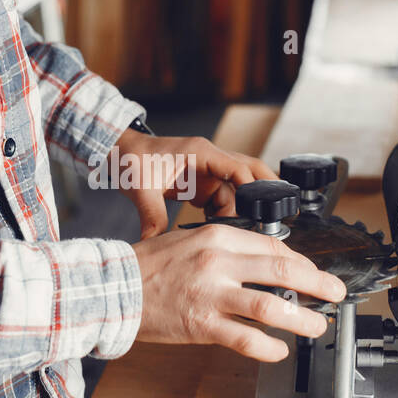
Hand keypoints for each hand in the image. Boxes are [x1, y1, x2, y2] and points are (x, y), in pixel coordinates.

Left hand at [112, 130, 275, 238]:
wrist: (120, 155)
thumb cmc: (130, 161)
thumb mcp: (140, 188)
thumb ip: (151, 216)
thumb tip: (154, 244)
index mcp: (200, 153)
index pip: (238, 167)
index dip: (252, 188)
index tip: (259, 212)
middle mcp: (209, 160)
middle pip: (250, 171)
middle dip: (266, 192)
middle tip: (277, 217)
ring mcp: (208, 172)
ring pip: (237, 190)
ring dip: (239, 210)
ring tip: (238, 233)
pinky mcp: (202, 185)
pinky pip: (224, 198)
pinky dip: (226, 214)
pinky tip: (219, 230)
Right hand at [130, 224, 346, 361]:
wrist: (114, 289)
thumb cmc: (149, 266)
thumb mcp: (190, 240)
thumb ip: (226, 249)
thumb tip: (264, 263)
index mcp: (217, 237)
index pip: (274, 248)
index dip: (303, 263)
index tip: (315, 274)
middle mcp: (218, 263)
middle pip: (283, 271)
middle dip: (318, 284)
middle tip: (335, 294)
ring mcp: (211, 295)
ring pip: (271, 306)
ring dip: (302, 319)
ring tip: (317, 326)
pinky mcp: (202, 325)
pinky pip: (246, 339)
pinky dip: (269, 347)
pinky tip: (279, 350)